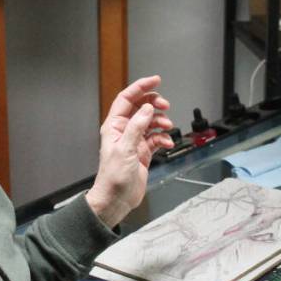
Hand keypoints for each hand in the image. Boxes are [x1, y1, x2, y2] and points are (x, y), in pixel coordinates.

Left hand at [85, 76, 174, 227]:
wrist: (116, 199)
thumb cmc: (113, 178)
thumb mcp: (125, 149)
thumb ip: (136, 127)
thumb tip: (146, 109)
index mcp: (114, 126)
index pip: (126, 99)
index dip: (140, 87)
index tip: (155, 80)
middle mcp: (124, 131)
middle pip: (140, 107)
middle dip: (154, 104)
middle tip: (165, 106)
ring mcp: (134, 141)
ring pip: (151, 122)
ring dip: (161, 122)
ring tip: (167, 127)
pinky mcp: (143, 152)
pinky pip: (156, 138)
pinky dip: (164, 138)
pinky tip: (167, 143)